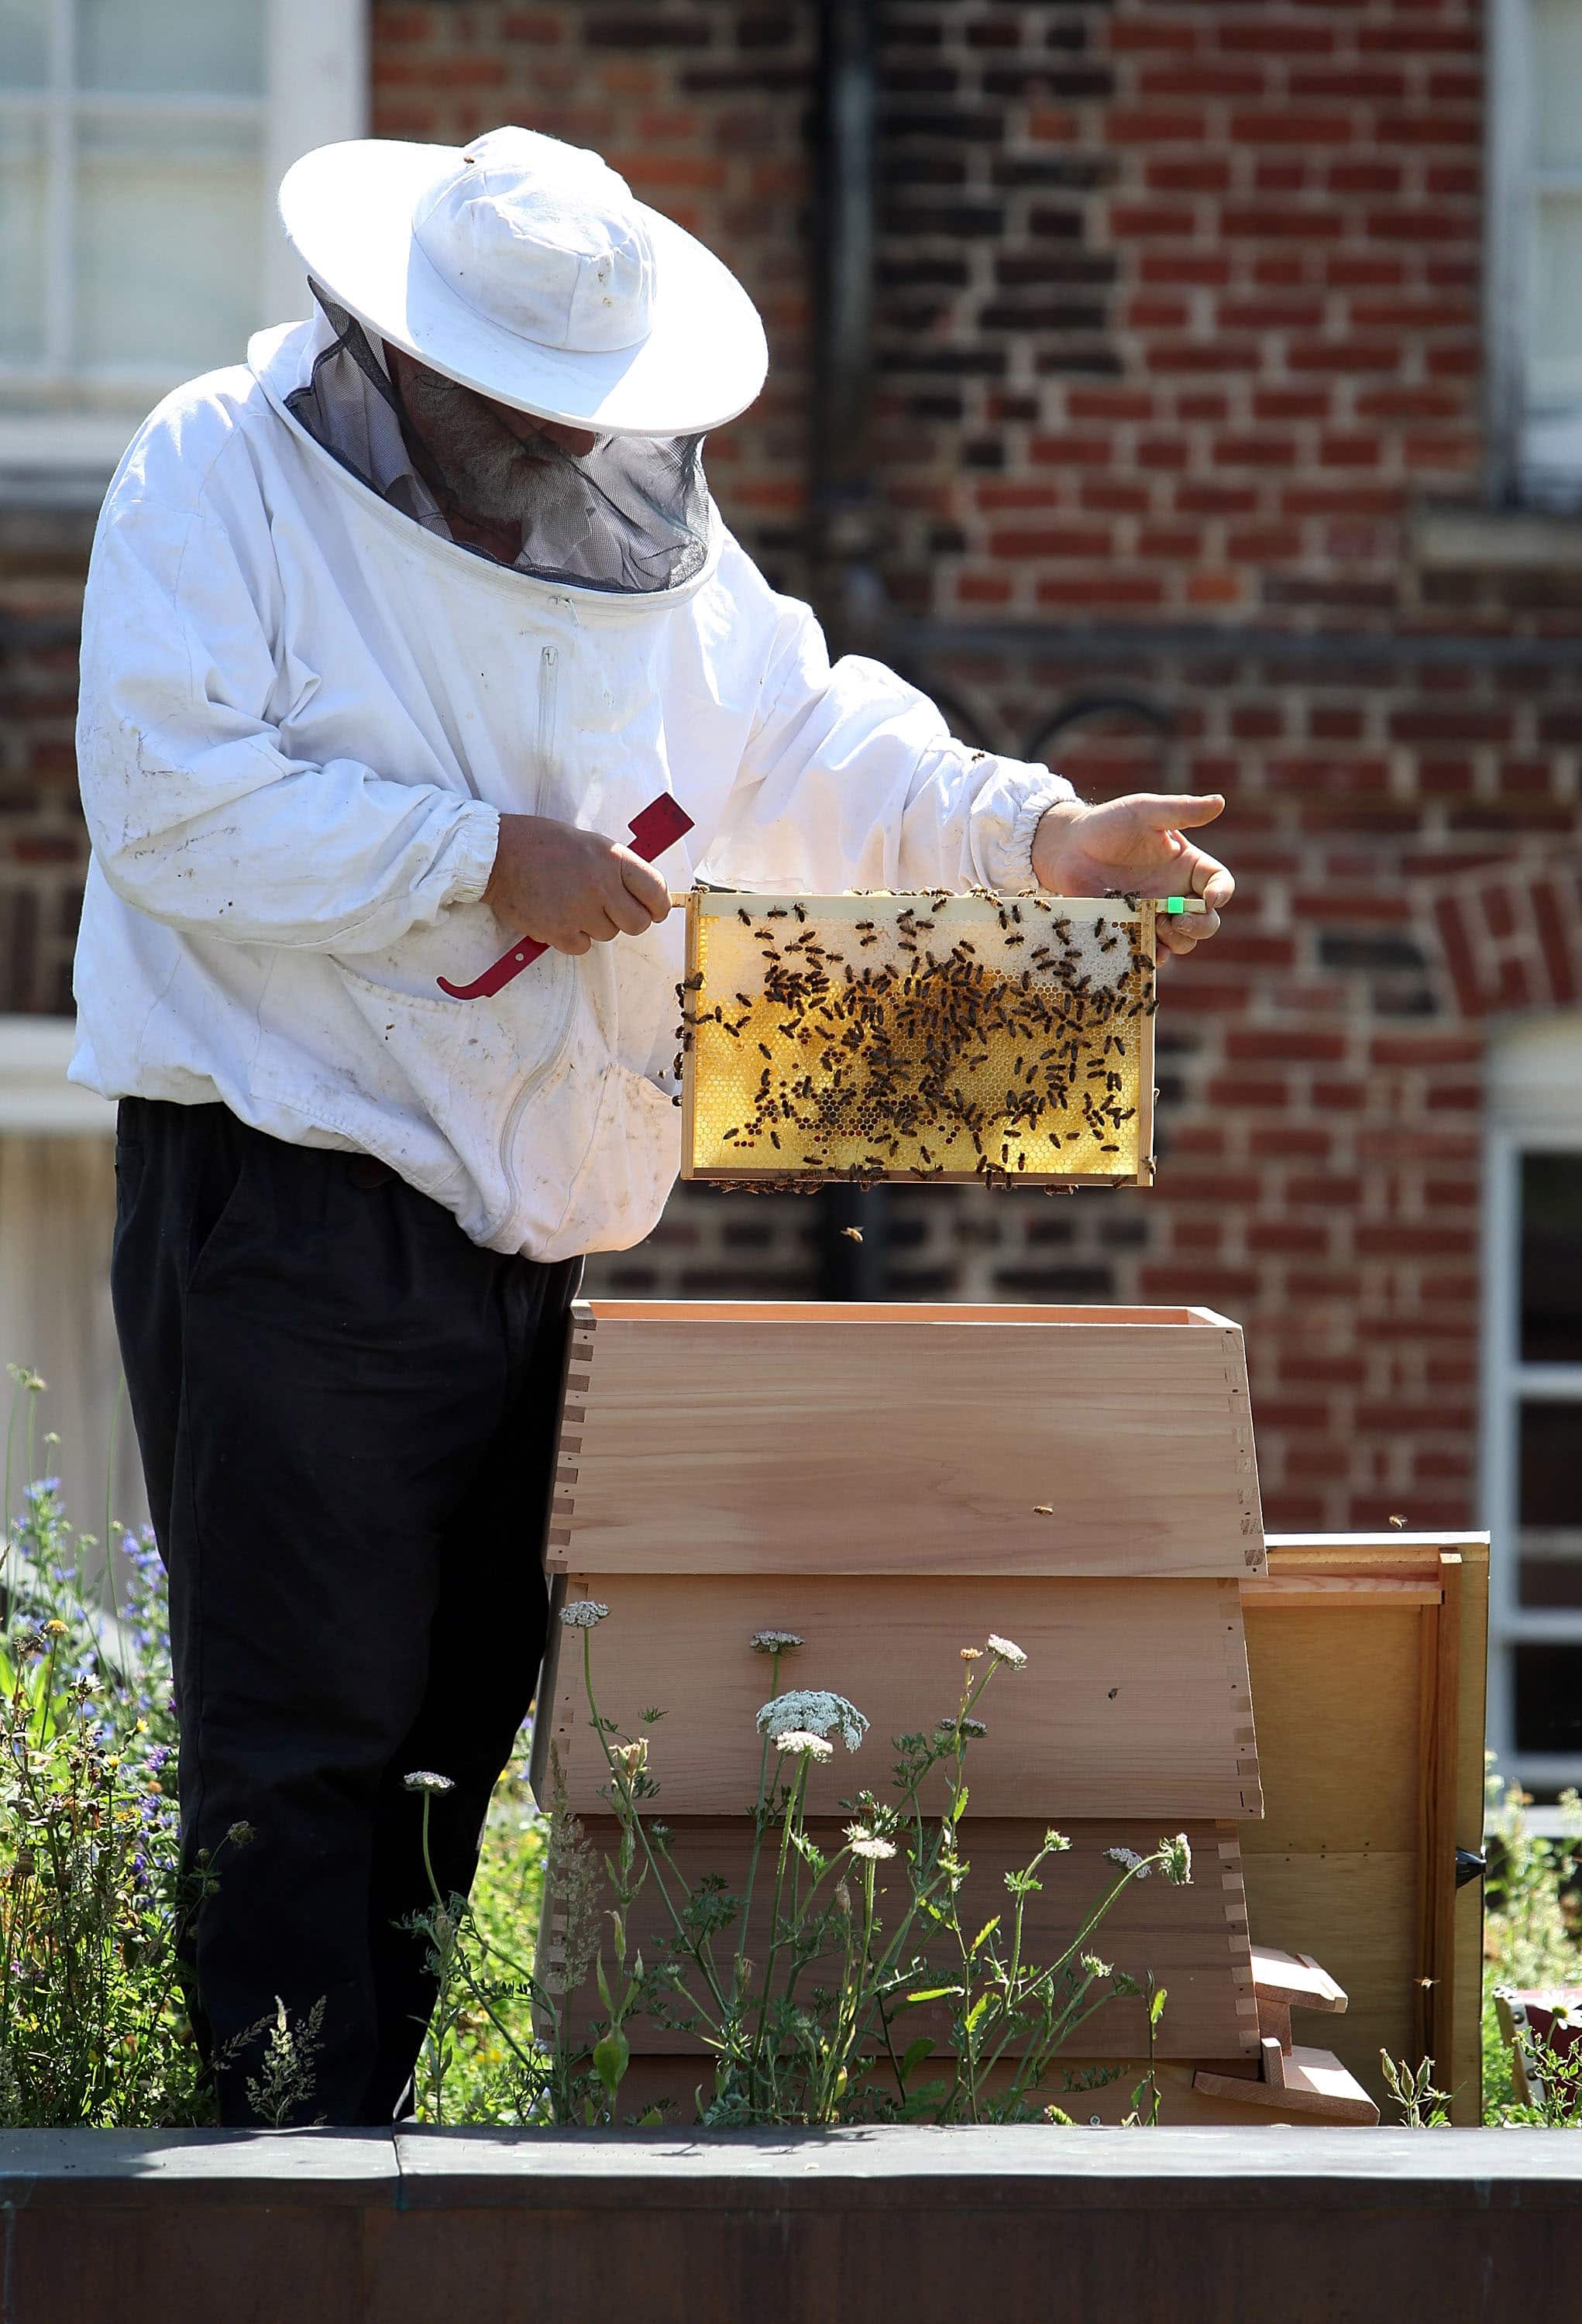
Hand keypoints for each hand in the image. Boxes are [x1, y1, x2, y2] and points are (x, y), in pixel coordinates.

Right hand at [484, 813, 670, 956]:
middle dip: (628, 920)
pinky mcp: (557, 931)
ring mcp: (579, 910)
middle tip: (611, 911)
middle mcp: (600, 885)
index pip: (656, 891)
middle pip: (637, 923)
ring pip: (608, 935)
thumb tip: (644, 894)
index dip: (658, 906)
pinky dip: (573, 938)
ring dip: (596, 926)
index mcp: (612, 858)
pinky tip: (559, 917)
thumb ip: (617, 867)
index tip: (654, 911)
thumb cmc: (543, 845)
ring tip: (573, 904)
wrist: (497, 855)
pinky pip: (582, 947)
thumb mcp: (589, 843)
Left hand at [1031, 794, 1233, 958]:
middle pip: (1207, 921)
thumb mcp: (1145, 811)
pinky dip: (1154, 956)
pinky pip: (1150, 952)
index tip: (1210, 899)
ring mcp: (1153, 916)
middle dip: (1200, 926)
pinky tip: (1149, 951)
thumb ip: (1181, 810)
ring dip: (1178, 941)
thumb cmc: (1109, 824)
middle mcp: (1175, 894)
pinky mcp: (1130, 931)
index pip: (1219, 883)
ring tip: (1157, 926)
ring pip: (1183, 942)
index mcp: (1187, 866)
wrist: (1068, 849)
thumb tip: (1219, 802)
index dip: (1222, 893)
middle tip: (1176, 920)